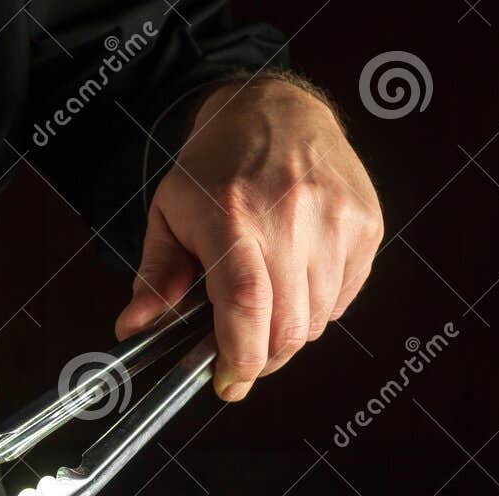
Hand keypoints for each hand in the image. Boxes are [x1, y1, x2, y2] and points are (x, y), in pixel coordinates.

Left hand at [116, 77, 383, 400]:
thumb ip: (155, 277)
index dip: (240, 356)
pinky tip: (295, 278)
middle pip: (288, 326)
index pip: (245, 303)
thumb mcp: (170, 212)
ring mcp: (336, 220)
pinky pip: (344, 297)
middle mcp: (291, 217)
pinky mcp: (366, 224)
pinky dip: (319, 306)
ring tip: (266, 304)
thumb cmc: (216, 165)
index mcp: (233, 215)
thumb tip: (131, 328)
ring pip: (318, 320)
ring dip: (289, 331)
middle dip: (263, 359)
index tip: (228, 383)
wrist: (275, 108)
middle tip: (242, 358)